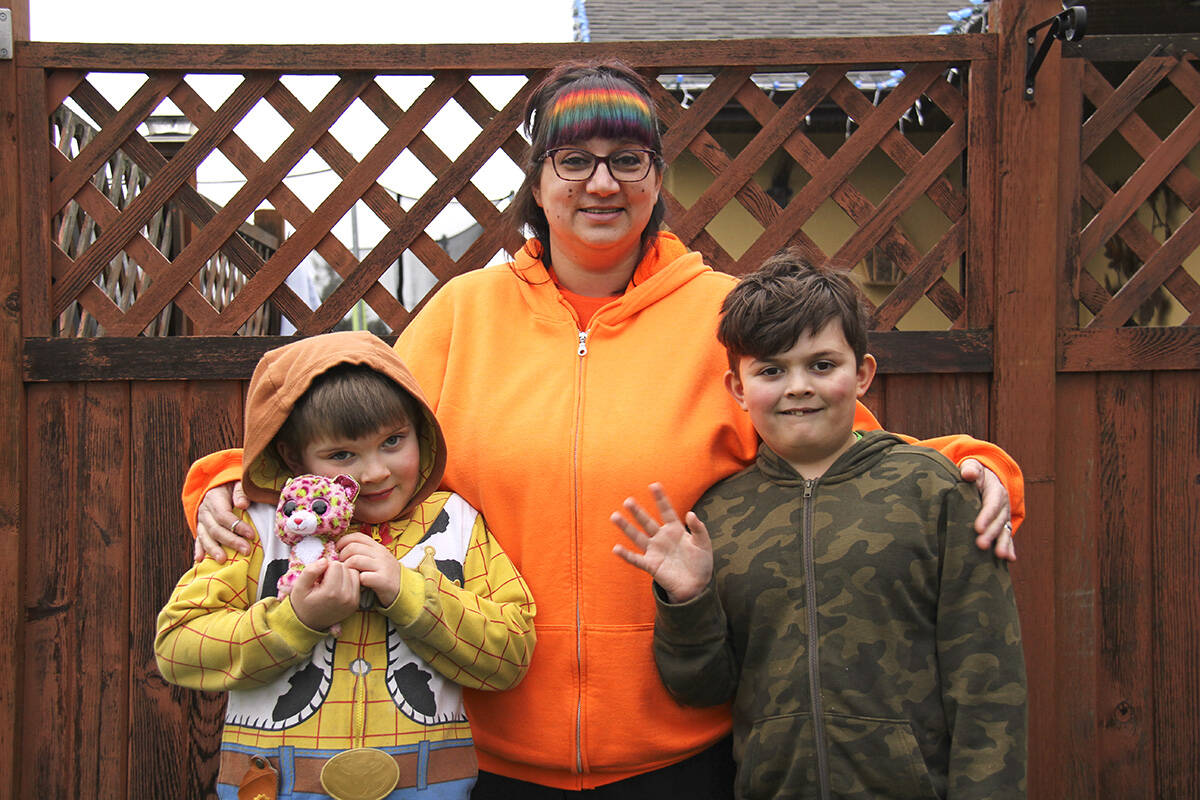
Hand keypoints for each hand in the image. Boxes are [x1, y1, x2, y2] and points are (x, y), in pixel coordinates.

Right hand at [194, 481, 251, 562]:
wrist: (218, 484)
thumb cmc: (232, 485)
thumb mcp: (238, 483)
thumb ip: (240, 492)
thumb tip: (242, 504)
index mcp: (214, 499)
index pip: (224, 516)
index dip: (237, 526)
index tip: (251, 535)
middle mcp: (204, 511)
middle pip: (215, 529)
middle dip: (231, 541)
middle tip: (246, 550)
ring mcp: (201, 521)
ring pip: (205, 537)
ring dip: (213, 550)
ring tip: (223, 560)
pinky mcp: (201, 528)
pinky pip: (198, 540)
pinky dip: (199, 550)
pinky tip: (199, 560)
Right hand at [289, 559, 361, 631]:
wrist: (308, 623)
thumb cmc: (303, 603)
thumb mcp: (299, 586)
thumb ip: (310, 571)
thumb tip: (324, 560)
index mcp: (331, 593)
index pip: (336, 565)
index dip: (325, 567)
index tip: (318, 578)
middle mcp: (345, 598)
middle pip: (346, 568)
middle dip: (334, 570)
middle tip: (323, 581)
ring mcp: (353, 601)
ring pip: (354, 573)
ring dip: (343, 574)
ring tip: (330, 584)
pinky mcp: (356, 603)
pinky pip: (357, 582)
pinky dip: (348, 581)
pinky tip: (337, 587)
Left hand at [336, 533, 401, 607]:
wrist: (403, 589)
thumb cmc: (384, 574)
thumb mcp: (377, 559)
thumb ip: (364, 552)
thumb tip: (342, 548)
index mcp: (377, 547)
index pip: (357, 536)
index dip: (343, 541)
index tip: (338, 550)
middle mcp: (380, 554)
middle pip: (353, 547)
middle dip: (342, 556)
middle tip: (341, 565)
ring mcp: (382, 566)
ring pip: (355, 560)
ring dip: (347, 568)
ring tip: (348, 574)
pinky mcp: (382, 580)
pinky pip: (362, 577)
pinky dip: (357, 580)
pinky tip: (358, 583)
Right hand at [611, 483, 712, 603]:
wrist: (697, 585)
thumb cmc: (701, 562)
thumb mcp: (704, 544)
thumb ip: (699, 529)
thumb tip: (691, 513)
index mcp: (675, 530)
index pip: (666, 511)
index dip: (660, 498)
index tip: (654, 485)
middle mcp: (662, 538)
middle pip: (647, 522)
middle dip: (638, 511)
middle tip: (628, 500)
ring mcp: (655, 551)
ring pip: (637, 537)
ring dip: (626, 527)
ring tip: (615, 516)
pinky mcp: (651, 565)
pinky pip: (636, 559)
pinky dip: (626, 555)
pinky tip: (616, 548)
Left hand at [960, 458, 1015, 560]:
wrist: (985, 479)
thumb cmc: (974, 473)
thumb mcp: (973, 466)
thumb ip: (970, 469)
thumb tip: (968, 474)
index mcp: (996, 490)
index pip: (991, 504)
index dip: (986, 516)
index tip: (977, 528)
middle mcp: (1003, 505)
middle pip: (998, 521)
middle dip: (991, 533)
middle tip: (981, 545)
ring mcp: (1004, 516)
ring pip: (1005, 531)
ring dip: (1003, 543)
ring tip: (1000, 556)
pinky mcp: (1002, 525)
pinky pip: (1007, 537)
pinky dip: (1010, 547)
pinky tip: (1010, 559)